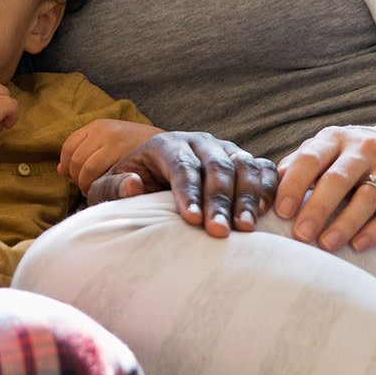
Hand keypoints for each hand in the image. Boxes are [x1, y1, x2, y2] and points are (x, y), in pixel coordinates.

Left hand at [58, 119, 161, 191]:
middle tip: (92, 190)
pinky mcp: (122, 151)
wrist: (172, 150)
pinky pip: (97, 174)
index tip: (82, 180)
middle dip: (79, 179)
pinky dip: (98, 186)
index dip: (70, 168)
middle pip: (75, 161)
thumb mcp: (110, 148)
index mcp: (98, 126)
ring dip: (88, 185)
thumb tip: (59, 169)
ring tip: (102, 191)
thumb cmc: (139, 154)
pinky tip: (108, 190)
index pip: (68, 149)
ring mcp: (113, 139)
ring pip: (84, 169)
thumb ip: (85, 156)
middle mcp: (103, 129)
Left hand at [85, 130, 278, 236]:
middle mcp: (199, 142)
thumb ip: (113, 188)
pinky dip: (268, 189)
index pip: (182, 165)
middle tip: (219, 232)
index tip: (192, 220)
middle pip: (217, 166)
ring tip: (245, 229)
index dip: (188, 192)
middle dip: (219, 200)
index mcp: (166, 145)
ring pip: (245, 165)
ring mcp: (226, 150)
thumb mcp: (107, 189)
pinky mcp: (246, 161)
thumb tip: (133, 185)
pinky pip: (265, 170)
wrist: (153, 181)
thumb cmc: (129, 190)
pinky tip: (266, 215)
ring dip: (248, 197)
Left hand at [274, 126, 375, 250]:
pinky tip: (359, 245)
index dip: (294, 185)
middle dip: (317, 208)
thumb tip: (269, 184)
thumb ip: (298, 165)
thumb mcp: (325, 152)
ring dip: (345, 223)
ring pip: (367, 197)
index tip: (282, 211)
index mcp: (335, 139)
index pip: (310, 158)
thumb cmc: (350, 158)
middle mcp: (365, 148)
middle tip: (301, 235)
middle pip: (338, 179)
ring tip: (326, 245)